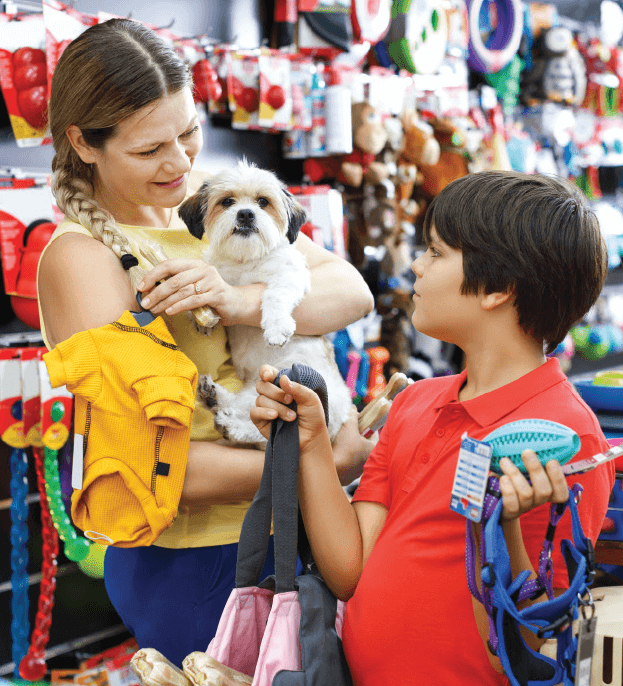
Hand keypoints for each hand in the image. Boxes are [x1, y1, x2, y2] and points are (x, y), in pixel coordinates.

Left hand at [138, 258, 257, 324]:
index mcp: (194, 264)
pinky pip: (193, 300)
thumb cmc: (210, 295)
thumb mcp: (193, 285)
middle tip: (145, 303)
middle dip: (157, 292)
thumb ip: (177, 285)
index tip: (141, 287)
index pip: (169, 265)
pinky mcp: (216, 294)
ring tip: (155, 310)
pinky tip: (170, 312)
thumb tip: (150, 291)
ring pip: (182, 291)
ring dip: (165, 302)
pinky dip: (179, 307)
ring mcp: (211, 281)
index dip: (153, 275)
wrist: (235, 303)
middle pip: (174, 280)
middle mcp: (203, 269)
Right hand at [251, 364, 329, 452]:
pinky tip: (274, 416)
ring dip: (277, 407)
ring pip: (260, 399)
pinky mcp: (260, 421)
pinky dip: (264, 412)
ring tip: (292, 417)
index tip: (270, 376)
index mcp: (282, 385)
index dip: (265, 372)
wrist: (310, 439)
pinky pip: (254, 412)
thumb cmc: (312, 417)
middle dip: (276, 393)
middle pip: (261, 385)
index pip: (267, 372)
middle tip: (290, 401)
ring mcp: (265, 407)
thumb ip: (298, 388)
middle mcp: (271, 395)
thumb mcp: (311, 400)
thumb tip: (282, 378)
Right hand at [332, 406, 374, 484]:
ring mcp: (357, 471)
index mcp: (373, 450)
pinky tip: (334, 452)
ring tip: (339, 440)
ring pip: (354, 453)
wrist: (329, 470)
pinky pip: (346, 462)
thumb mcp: (349, 428)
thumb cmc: (344, 449)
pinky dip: (341, 456)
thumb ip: (353, 416)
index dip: (366, 425)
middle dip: (355, 435)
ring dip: (347, 447)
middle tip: (347, 429)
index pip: (374, 433)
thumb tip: (353, 408)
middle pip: (363, 443)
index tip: (358, 420)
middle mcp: (368, 462)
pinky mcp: (347, 476)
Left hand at [498, 450, 568, 521]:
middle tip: (527, 452)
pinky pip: (512, 503)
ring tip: (504, 461)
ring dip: (515, 474)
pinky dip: (508, 489)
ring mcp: (524, 507)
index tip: (551, 461)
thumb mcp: (521, 468)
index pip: (561, 492)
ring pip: (526, 494)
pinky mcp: (509, 511)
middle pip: (544, 491)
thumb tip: (531, 437)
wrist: (494, 500)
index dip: (559, 478)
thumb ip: (529, 458)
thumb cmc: (511, 477)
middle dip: (536, 469)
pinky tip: (502, 478)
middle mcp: (537, 500)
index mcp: (545, 490)